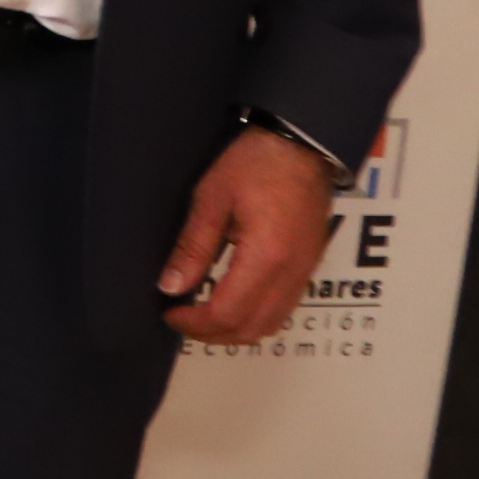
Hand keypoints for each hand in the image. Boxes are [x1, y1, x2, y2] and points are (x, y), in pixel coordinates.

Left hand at [161, 128, 338, 342]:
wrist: (304, 145)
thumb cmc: (257, 164)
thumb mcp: (212, 199)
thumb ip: (193, 247)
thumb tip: (171, 285)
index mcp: (266, 257)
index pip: (227, 312)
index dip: (194, 322)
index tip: (169, 313)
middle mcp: (291, 272)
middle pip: (252, 328)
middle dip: (212, 334)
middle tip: (181, 319)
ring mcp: (304, 271)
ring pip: (272, 323)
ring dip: (236, 330)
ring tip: (202, 315)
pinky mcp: (308, 265)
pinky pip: (284, 307)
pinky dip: (255, 316)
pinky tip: (231, 300)